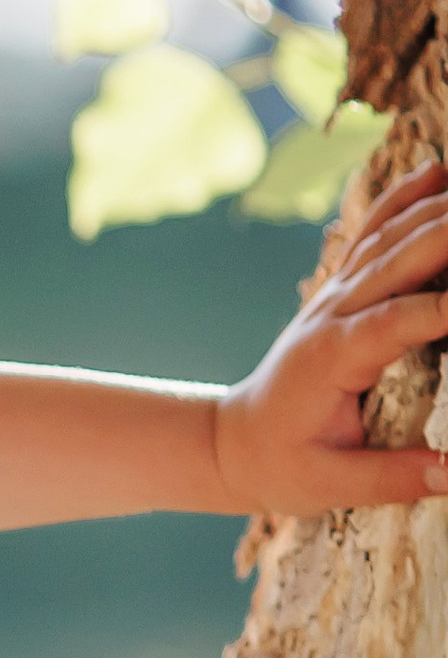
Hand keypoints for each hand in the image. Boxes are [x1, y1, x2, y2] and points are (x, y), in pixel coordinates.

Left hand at [214, 160, 447, 519]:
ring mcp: (335, 293)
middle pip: (401, 258)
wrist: (230, 442)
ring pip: (391, 235)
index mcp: (334, 356)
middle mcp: (334, 312)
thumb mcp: (332, 485)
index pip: (399, 320)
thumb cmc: (282, 464)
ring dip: (442, 207)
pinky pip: (374, 232)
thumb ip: (394, 478)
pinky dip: (407, 198)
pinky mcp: (340, 288)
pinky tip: (439, 172)